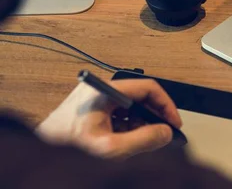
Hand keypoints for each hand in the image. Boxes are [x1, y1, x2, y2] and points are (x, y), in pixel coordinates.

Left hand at [36, 78, 182, 158]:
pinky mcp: (88, 110)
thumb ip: (144, 139)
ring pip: (129, 105)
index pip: (147, 87)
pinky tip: (128, 141)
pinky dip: (128, 126)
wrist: (42, 159)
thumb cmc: (67, 151)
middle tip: (163, 132)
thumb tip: (165, 132)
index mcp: (103, 91)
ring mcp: (92, 99)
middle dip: (154, 116)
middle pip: (139, 96)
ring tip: (144, 141)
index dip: (165, 105)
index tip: (173, 121)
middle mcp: (98, 90)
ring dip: (141, 123)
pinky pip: (118, 113)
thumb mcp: (113, 149)